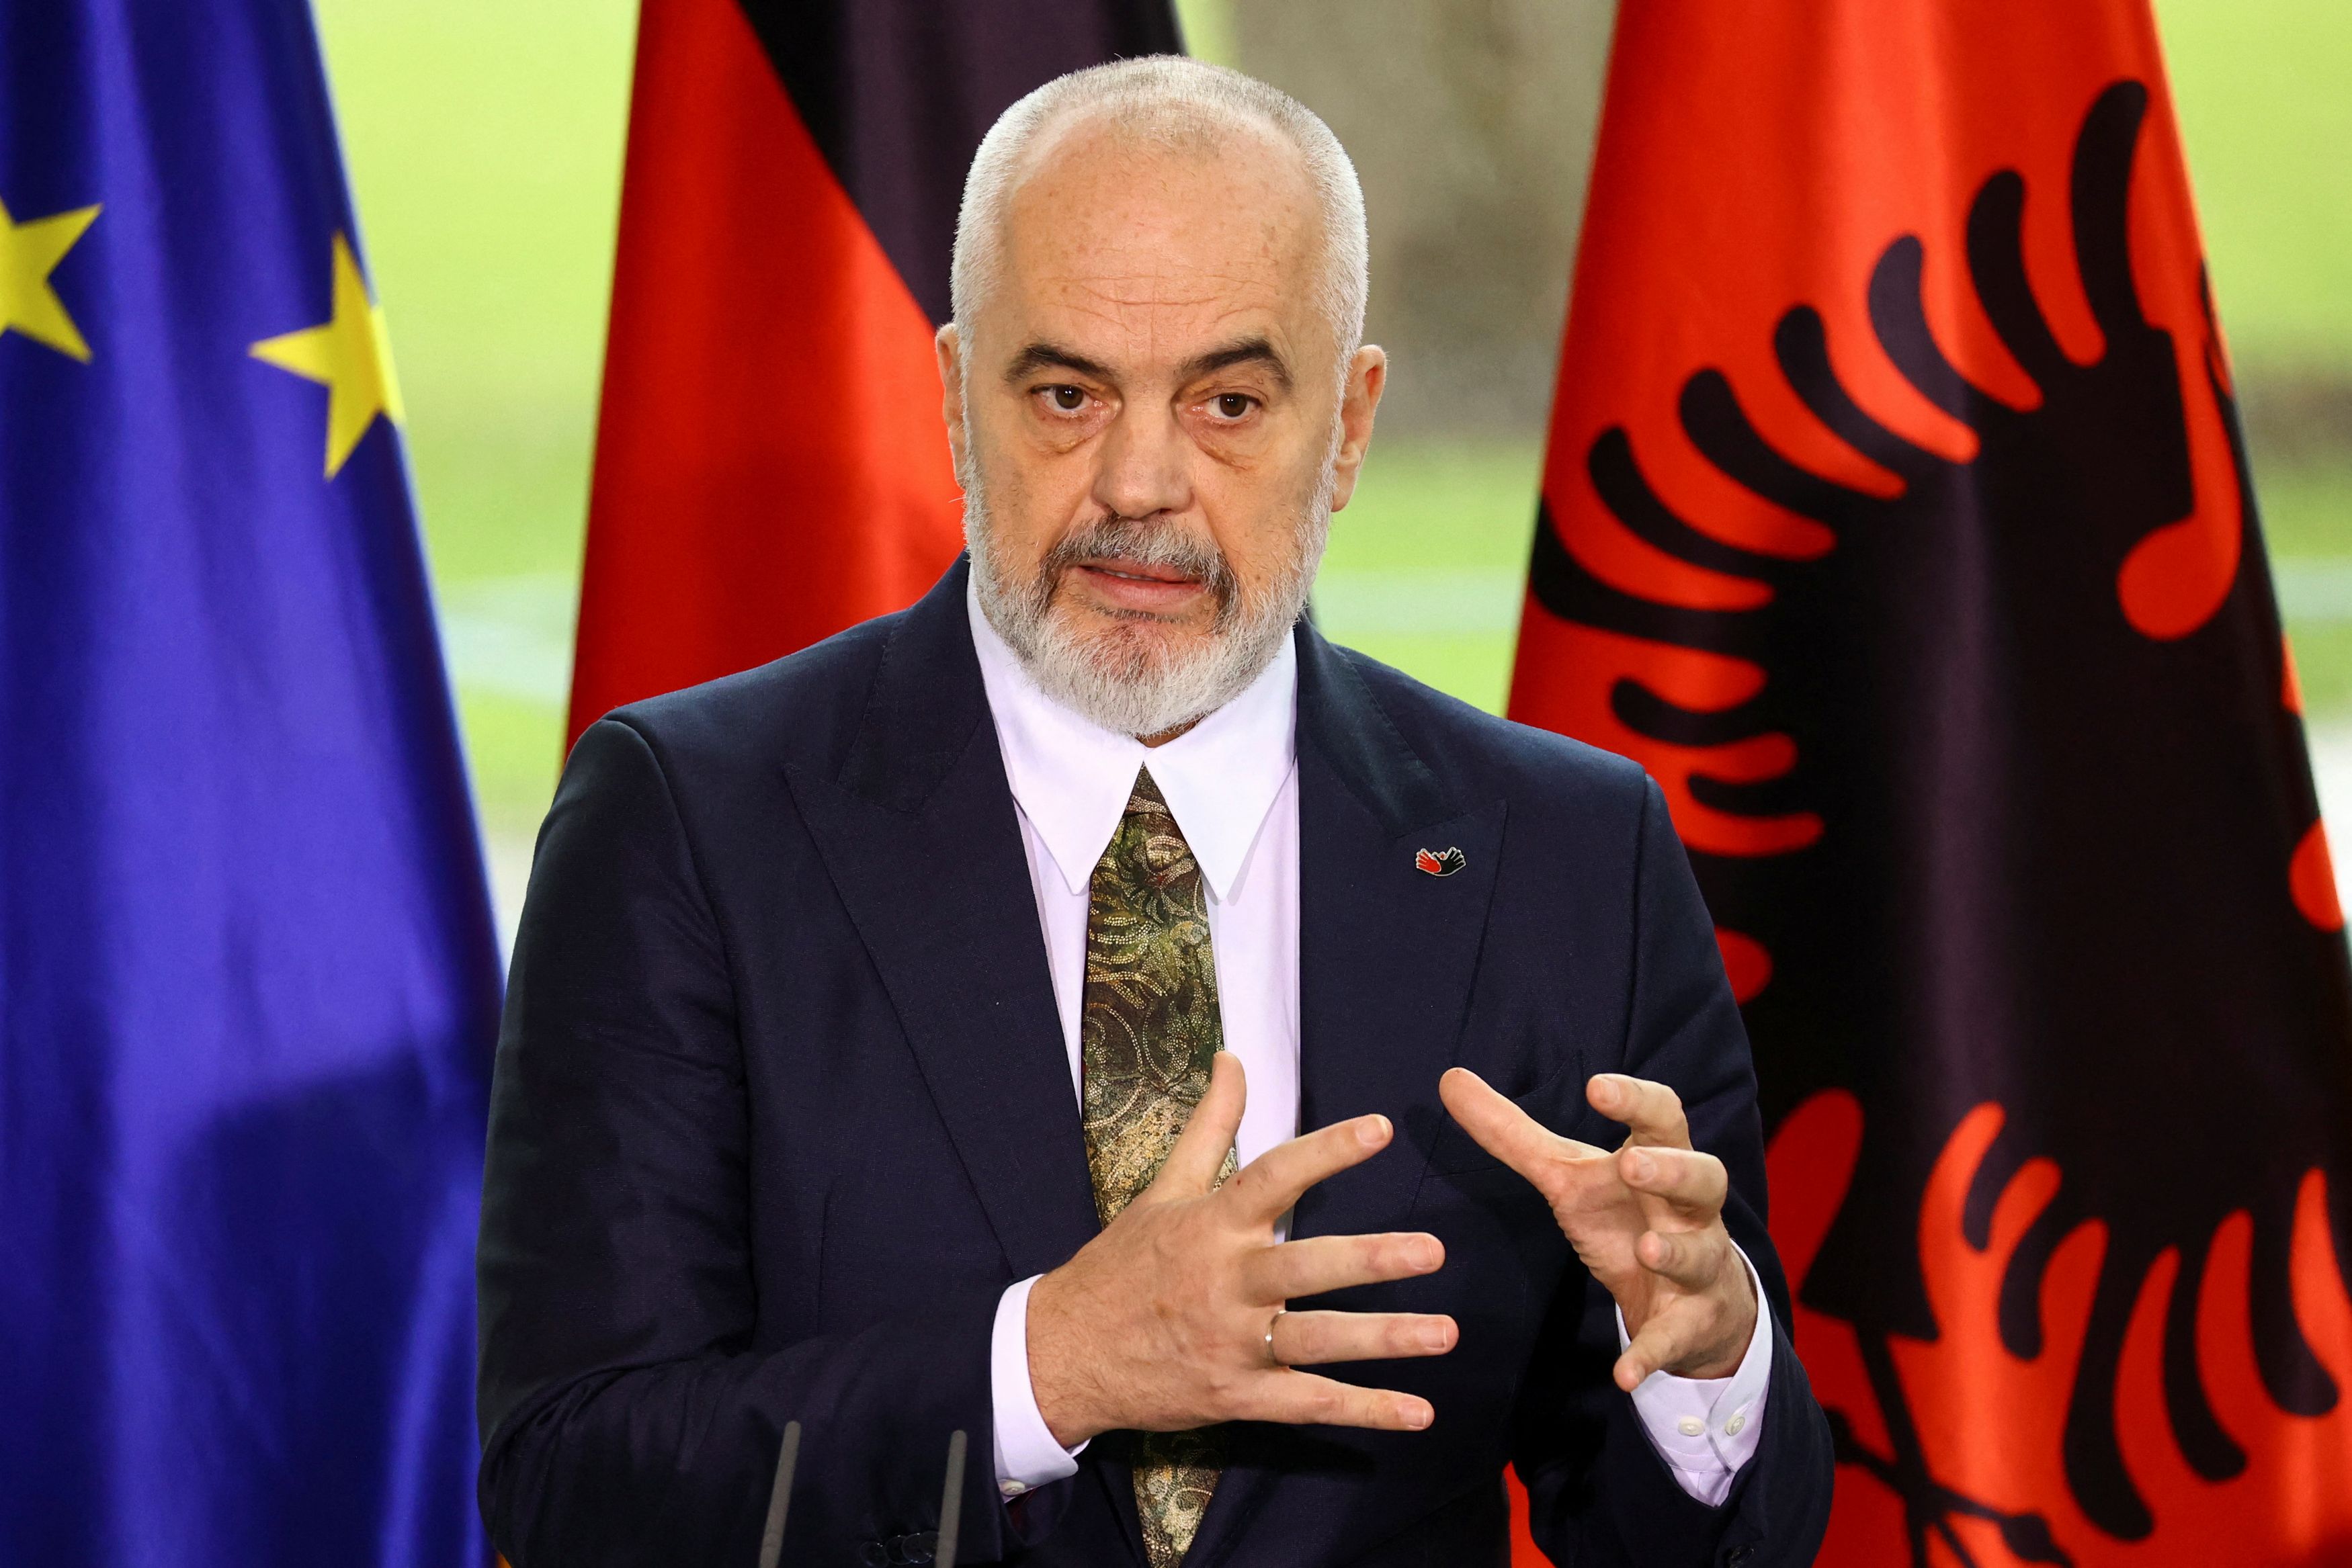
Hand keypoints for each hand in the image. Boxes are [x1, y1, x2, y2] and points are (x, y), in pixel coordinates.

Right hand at [1026, 1053, 1456, 1445]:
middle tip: (1432, 1250)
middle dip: (1370, 1260)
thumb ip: (1212, 1126)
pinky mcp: (1236, 1396)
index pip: (1273, 1177)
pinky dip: (1363, 1411)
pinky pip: (1307, 1404)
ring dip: (1383, 1339)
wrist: (1065, 1353)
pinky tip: (1418, 1412)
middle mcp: (1225, 1283)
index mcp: (1211, 1226)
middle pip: (1305, 1266)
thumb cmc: (1123, 1265)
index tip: (1379, 1129)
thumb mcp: (1163, 1190)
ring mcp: (1232, 1344)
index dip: (1326, 1151)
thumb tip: (1232, 1057)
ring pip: (1317, 1340)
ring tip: (1445, 1332)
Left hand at [1439, 1068, 1755, 1390]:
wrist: (1688, 1302)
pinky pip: (1675, 1338)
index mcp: (1657, 1161)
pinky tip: (1624, 1371)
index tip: (1597, 1086)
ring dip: (1675, 1251)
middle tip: (1632, 1165)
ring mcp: (1697, 1267)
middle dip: (1671, 1171)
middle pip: (1702, 1178)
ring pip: (1700, 1254)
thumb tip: (1450, 1078)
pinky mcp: (1689, 1324)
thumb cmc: (1624, 1217)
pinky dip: (1652, 1353)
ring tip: (1647, 1248)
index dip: (1636, 1100)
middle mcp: (1687, 1210)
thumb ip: (1511, 1132)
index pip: (1662, 1118)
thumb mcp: (1568, 1176)